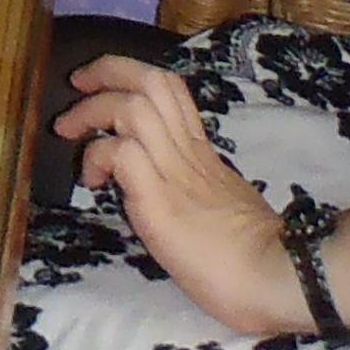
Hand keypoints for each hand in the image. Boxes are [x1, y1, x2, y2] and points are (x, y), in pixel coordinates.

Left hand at [53, 57, 308, 335]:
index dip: (134, 76)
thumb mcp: (226, 208)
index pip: (173, 91)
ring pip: (132, 106)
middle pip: (151, 81)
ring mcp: (173, 173)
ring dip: (92, 110)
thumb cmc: (255, 258)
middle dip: (108, 71)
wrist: (278, 278)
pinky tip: (93, 182)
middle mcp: (188, 153)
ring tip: (71, 132)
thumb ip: (200, 190)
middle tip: (79, 83)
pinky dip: (97, 156)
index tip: (108, 86)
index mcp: (203, 154)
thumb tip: (178, 196)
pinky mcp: (158, 200)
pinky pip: (121, 154)